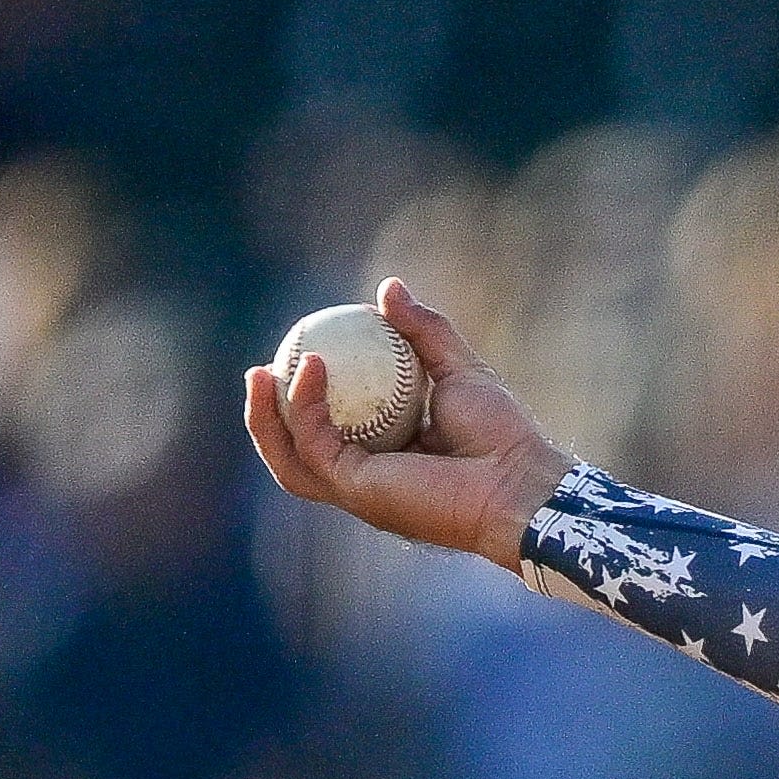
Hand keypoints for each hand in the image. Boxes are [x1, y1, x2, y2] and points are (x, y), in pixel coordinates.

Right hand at [238, 277, 570, 565]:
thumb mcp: (459, 370)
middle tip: (259, 367)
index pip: (328, 431)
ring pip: (289, 459)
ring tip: (257, 372)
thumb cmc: (502, 436)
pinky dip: (303, 407)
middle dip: (266, 414)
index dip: (300, 399)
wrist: (520, 479)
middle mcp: (366, 479)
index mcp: (385, 457)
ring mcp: (359, 491)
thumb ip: (423, 331)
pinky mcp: (359, 491)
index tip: (295, 353)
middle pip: (295, 451)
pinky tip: (310, 367)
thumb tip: (388, 287)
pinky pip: (315, 444)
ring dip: (265, 418)